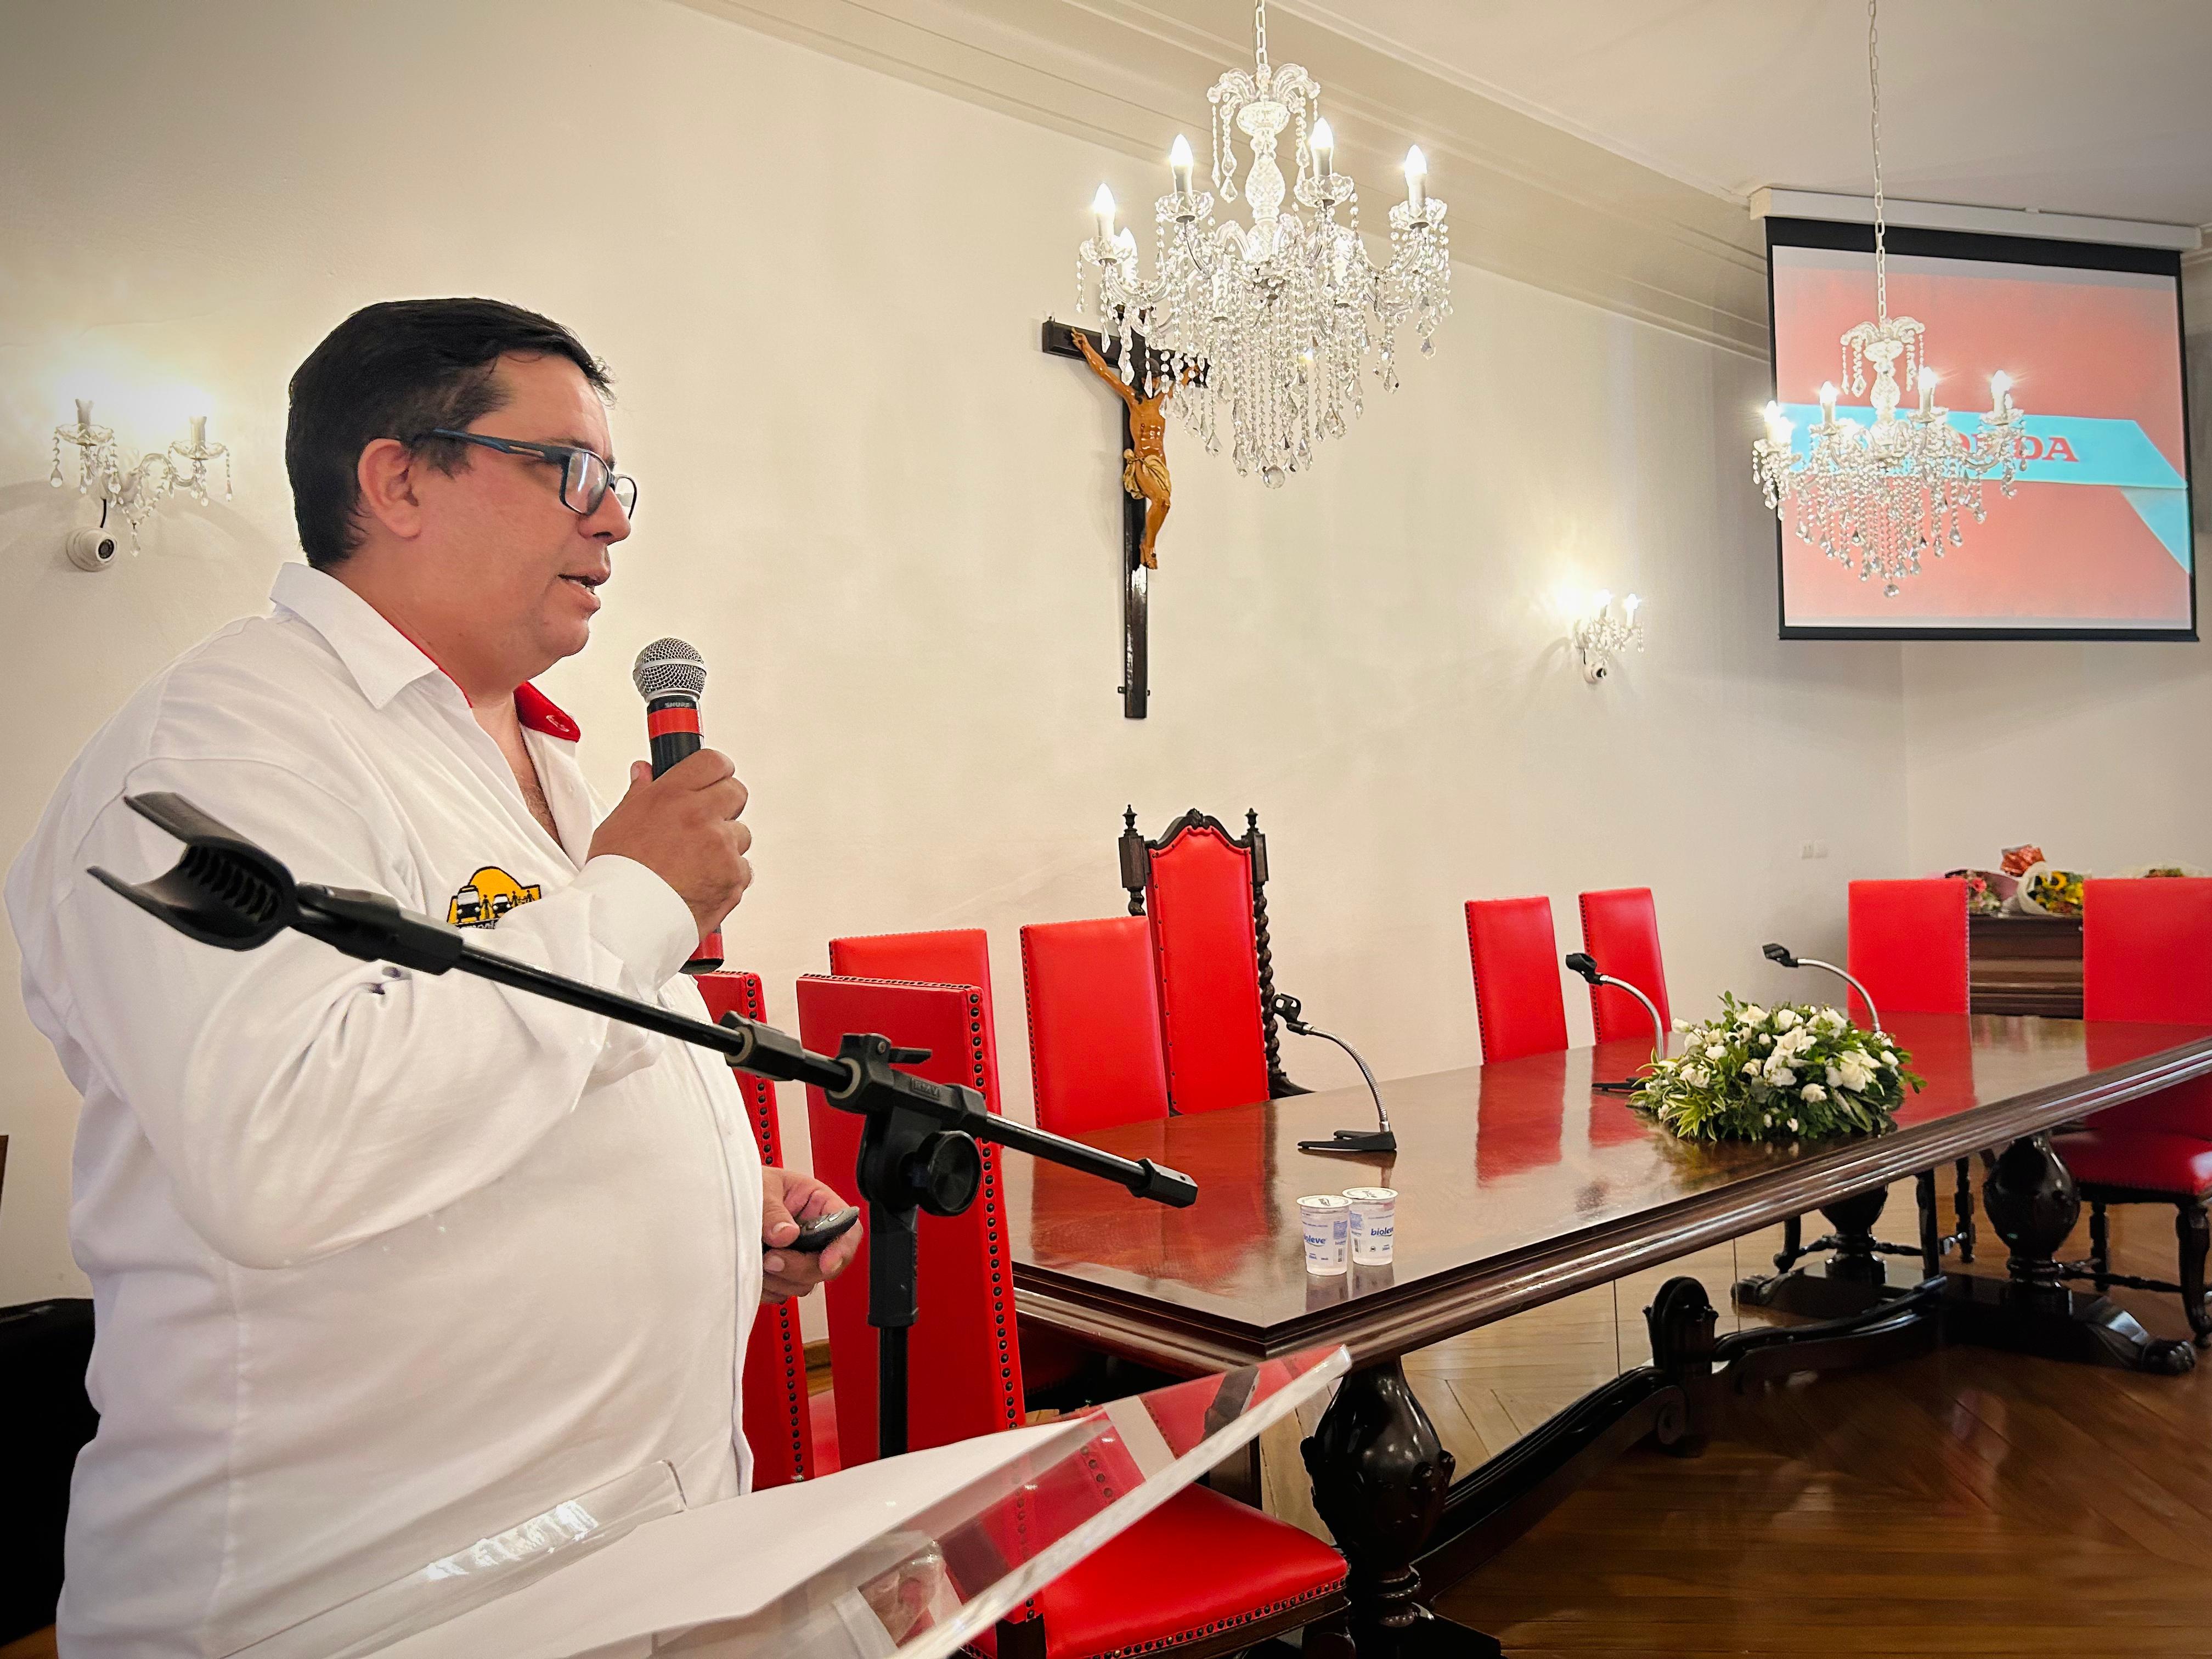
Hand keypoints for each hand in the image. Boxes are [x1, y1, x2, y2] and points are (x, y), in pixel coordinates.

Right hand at [588, 750, 751, 935]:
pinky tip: (701, 883)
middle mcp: (701, 817)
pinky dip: (728, 876)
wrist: (624, 921)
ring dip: (725, 845)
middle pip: (736, 792)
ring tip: (694, 863)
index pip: (713, 762)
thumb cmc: (616, 877)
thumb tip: (645, 772)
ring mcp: (721, 848)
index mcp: (672, 796)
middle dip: (725, 804)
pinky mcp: (734, 878)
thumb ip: (639, 793)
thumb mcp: (617, 823)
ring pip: (741, 834)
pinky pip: (743, 869)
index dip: (715, 770)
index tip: (713, 779)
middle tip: (705, 822)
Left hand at [760, 1166, 861, 1301]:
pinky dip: (768, 1287)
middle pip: (827, 1263)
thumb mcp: (762, 1188)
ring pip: (805, 1282)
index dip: (842, 1248)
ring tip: (758, 1259)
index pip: (846, 1227)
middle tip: (772, 1259)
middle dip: (800, 1267)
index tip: (826, 1264)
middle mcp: (813, 1231)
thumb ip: (772, 1211)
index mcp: (818, 1203)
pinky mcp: (781, 1273)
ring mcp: (798, 1254)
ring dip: (780, 1279)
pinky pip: (783, 1292)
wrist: (721, 1198)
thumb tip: (787, 1234)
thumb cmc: (750, 1183)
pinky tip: (754, 1269)